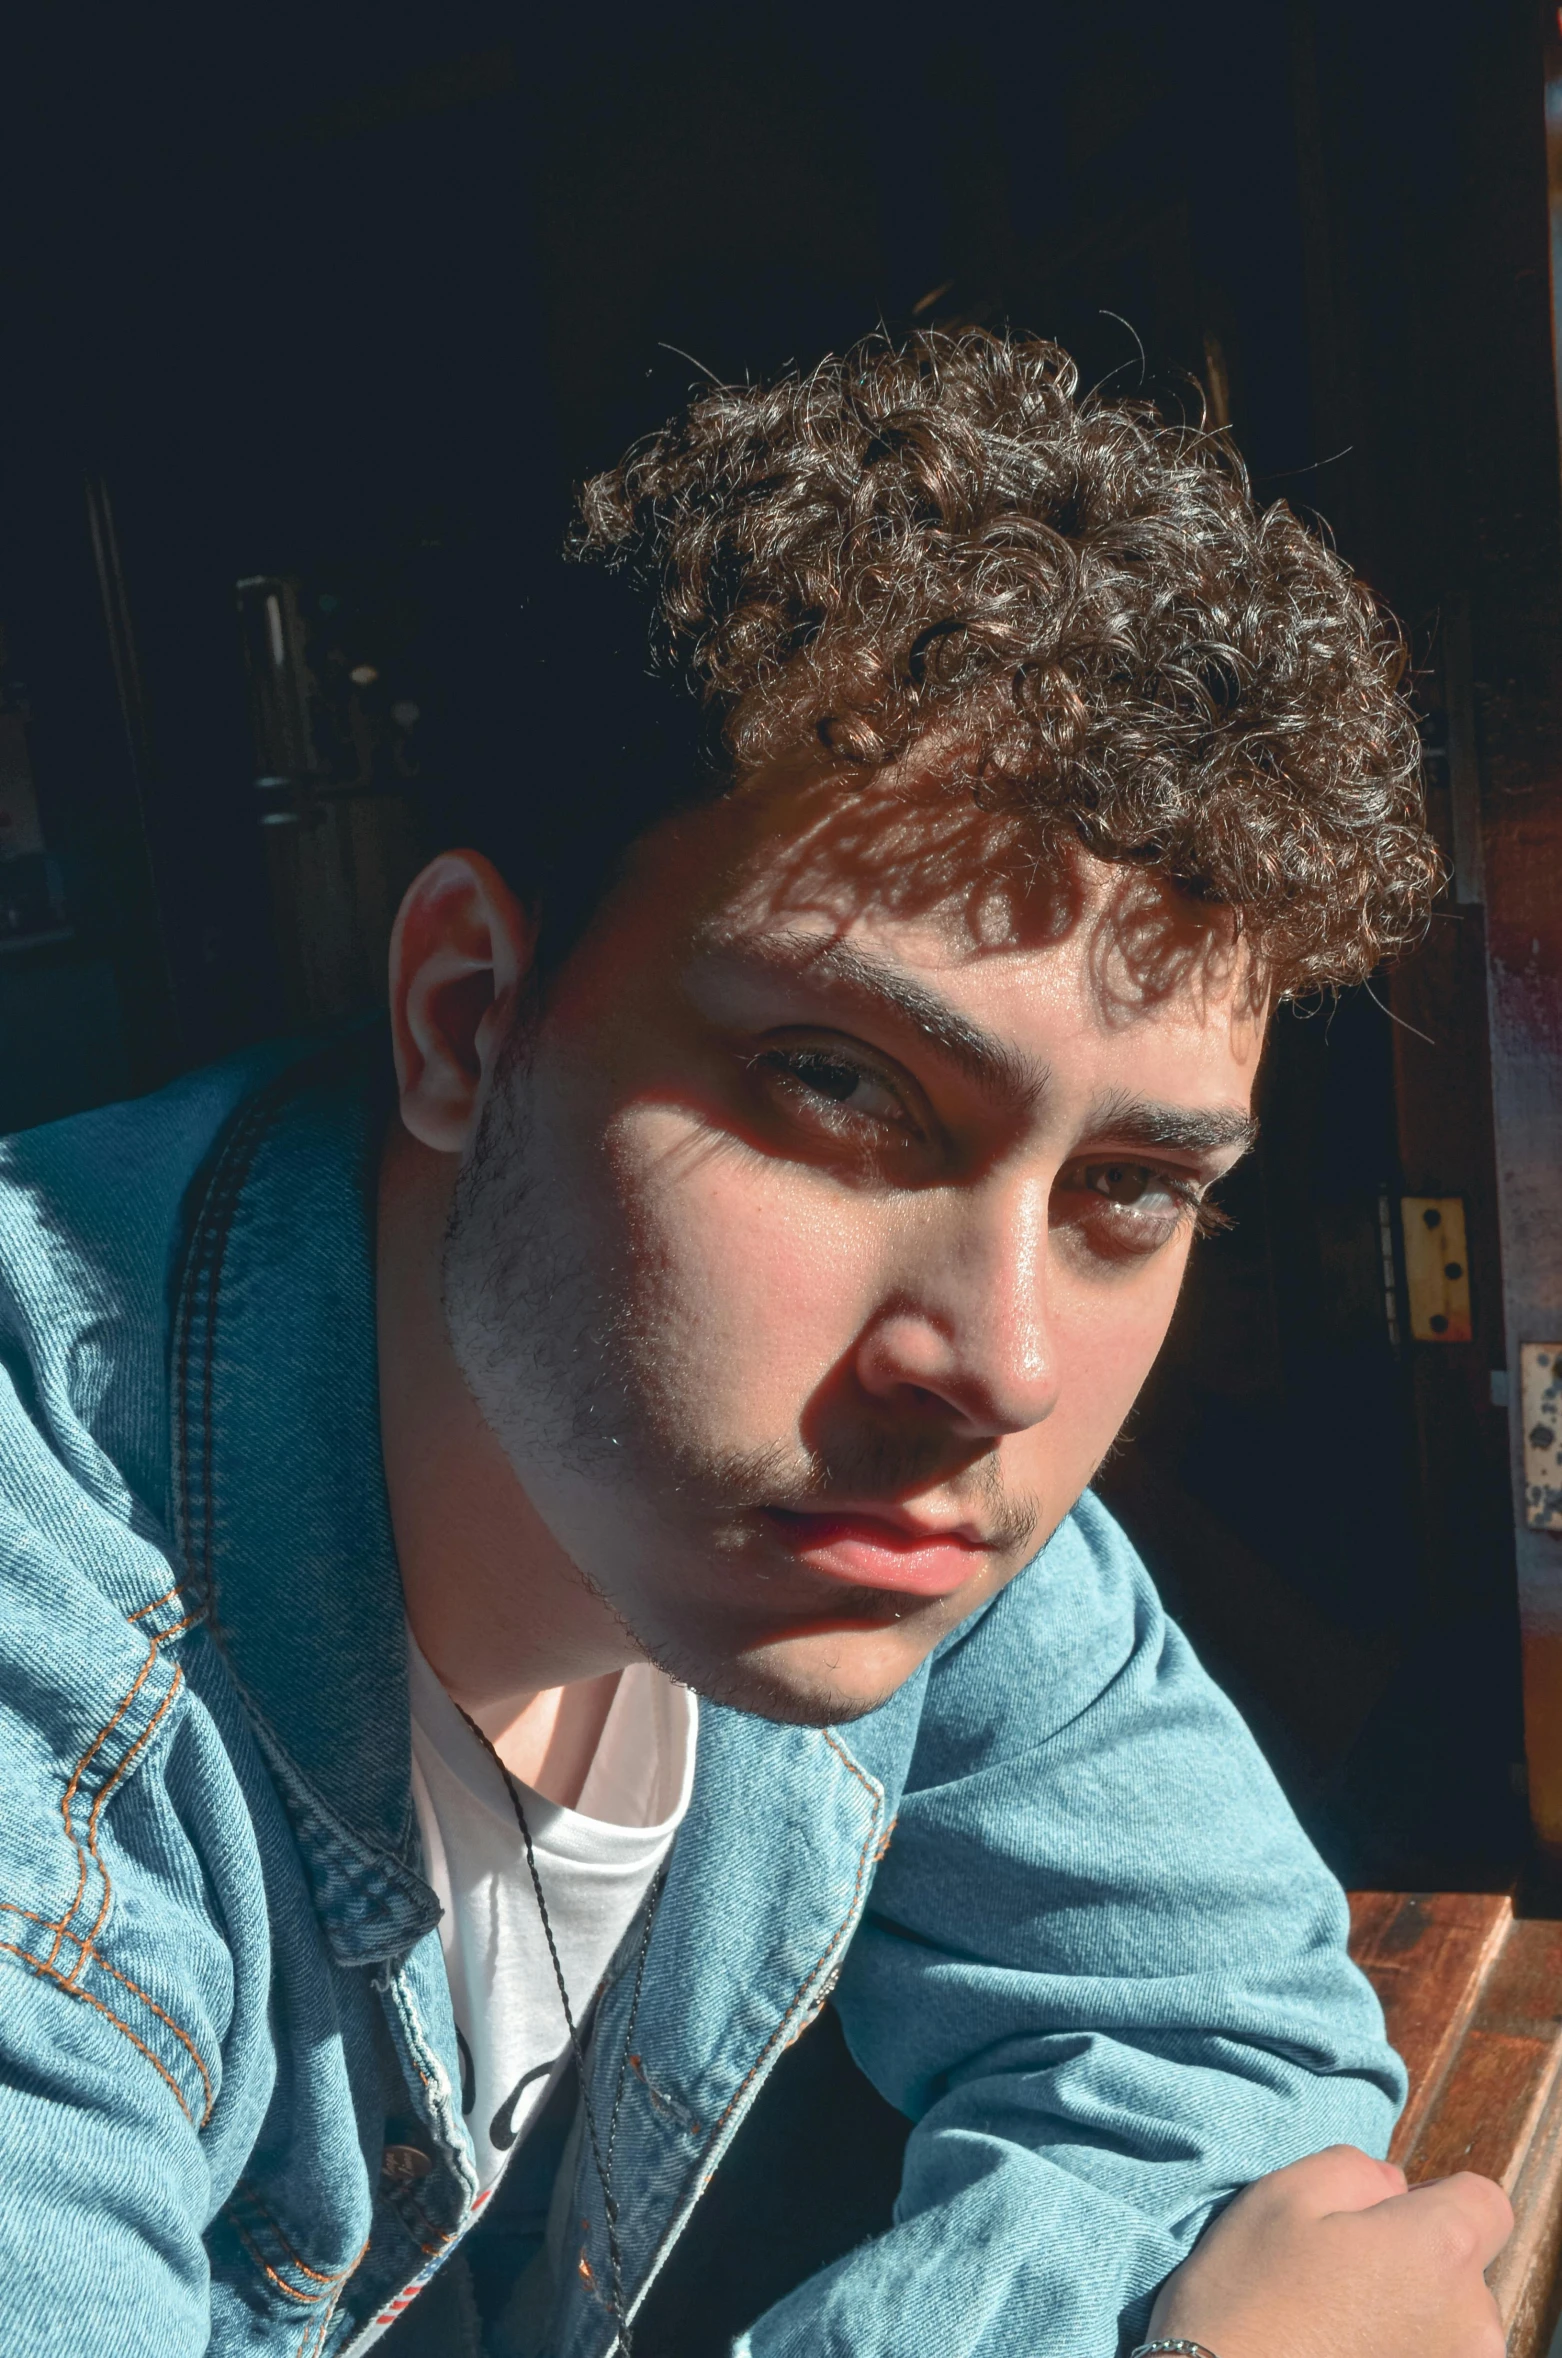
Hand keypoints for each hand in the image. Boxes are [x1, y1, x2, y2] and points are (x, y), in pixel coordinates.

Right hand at [1147, 2143, 1512, 2357]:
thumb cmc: (1249, 2298)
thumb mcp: (1286, 2193)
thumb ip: (1359, 2168)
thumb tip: (1395, 2188)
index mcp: (1441, 2251)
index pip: (1485, 2203)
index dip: (1434, 2198)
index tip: (1381, 2217)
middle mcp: (1471, 2322)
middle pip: (1465, 2266)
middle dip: (1416, 2257)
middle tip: (1340, 2271)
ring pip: (1448, 2321)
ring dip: (1409, 2312)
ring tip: (1337, 2322)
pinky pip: (1430, 2357)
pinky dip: (1397, 2351)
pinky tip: (1341, 2353)